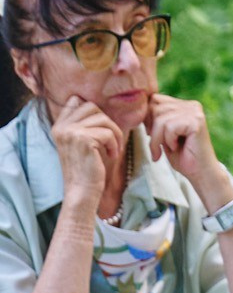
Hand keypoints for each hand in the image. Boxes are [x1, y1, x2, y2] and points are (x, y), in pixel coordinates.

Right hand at [49, 96, 124, 211]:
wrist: (81, 192)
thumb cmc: (86, 169)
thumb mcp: (81, 143)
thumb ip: (84, 124)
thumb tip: (97, 106)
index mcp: (59, 126)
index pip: (76, 100)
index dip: (92, 111)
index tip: (100, 130)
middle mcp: (61, 127)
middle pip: (92, 106)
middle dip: (107, 121)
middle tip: (111, 140)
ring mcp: (70, 132)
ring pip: (103, 118)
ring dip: (115, 134)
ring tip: (113, 149)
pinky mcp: (83, 139)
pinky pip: (108, 133)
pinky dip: (115, 145)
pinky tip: (111, 156)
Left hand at [145, 95, 228, 205]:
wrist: (200, 172)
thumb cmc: (181, 155)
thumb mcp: (163, 132)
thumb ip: (156, 117)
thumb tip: (139, 106)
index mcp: (184, 105)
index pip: (154, 99)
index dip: (147, 118)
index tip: (152, 135)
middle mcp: (191, 105)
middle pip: (155, 108)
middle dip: (152, 129)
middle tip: (158, 145)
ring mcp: (195, 112)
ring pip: (160, 119)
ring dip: (158, 138)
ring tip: (167, 148)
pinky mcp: (196, 122)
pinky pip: (169, 127)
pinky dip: (167, 141)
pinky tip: (176, 147)